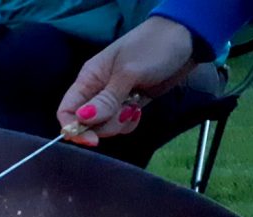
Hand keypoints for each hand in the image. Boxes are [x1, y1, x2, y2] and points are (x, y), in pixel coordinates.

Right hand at [57, 17, 196, 145]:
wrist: (185, 39)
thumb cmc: (152, 48)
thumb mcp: (128, 73)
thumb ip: (105, 100)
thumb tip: (82, 120)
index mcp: (88, 78)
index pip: (67, 110)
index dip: (74, 128)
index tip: (92, 140)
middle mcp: (96, 90)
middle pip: (87, 123)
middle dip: (105, 125)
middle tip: (125, 111)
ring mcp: (113, 98)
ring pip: (105, 125)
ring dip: (120, 123)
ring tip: (135, 105)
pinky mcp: (130, 103)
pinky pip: (122, 123)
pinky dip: (130, 122)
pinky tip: (140, 108)